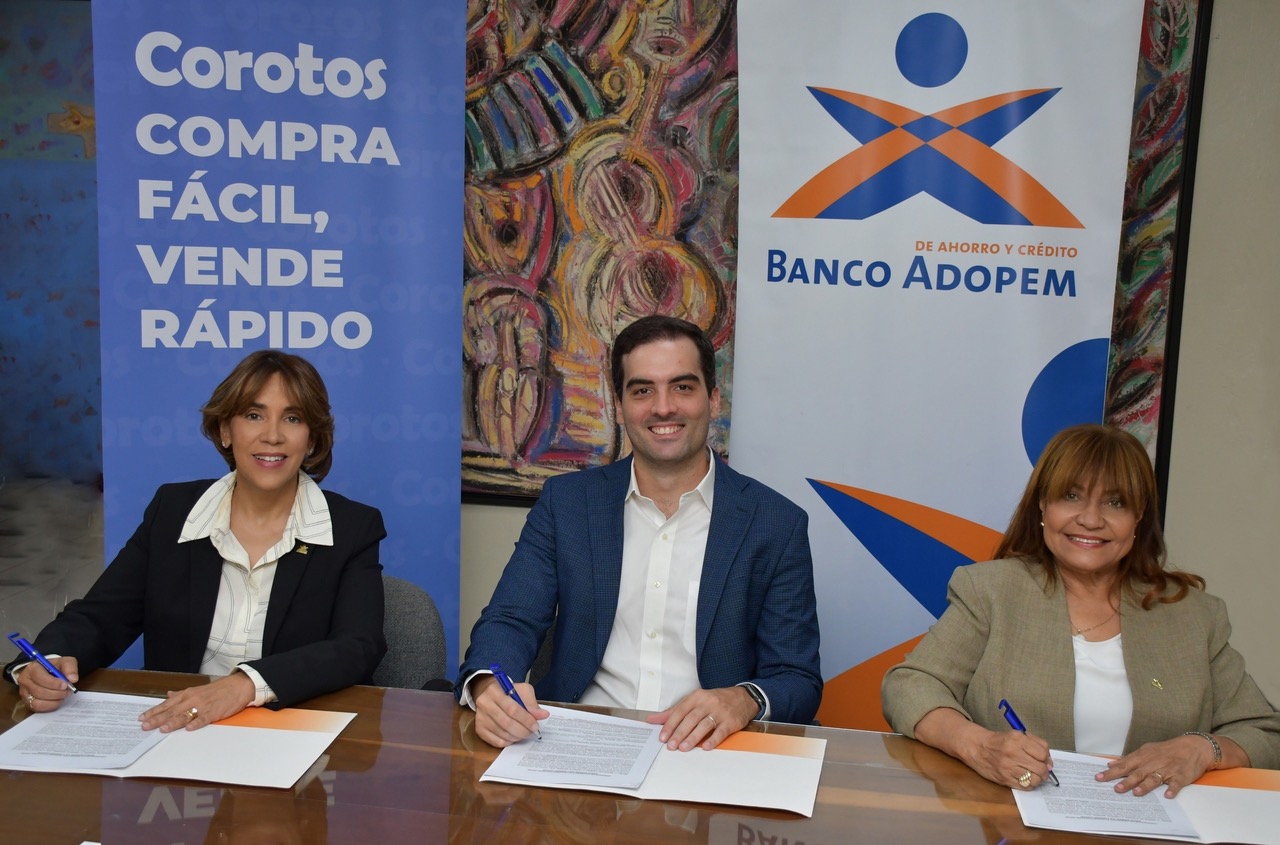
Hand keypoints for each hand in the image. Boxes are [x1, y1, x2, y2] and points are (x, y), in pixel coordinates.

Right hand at [15, 656, 78, 711]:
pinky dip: (50, 706)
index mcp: (32, 668)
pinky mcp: (27, 702)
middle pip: (38, 691)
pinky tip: (57, 700)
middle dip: (56, 693)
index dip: (53, 683)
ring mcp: (24, 693)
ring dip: (53, 701)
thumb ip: (70, 667)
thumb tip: (72, 679)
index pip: (40, 677)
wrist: (48, 672)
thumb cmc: (55, 667)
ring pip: (37, 702)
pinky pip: (37, 708)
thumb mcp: (64, 662)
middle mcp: (25, 680)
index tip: (65, 685)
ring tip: (63, 696)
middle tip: (67, 691)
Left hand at [139, 672, 254, 731]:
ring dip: (173, 722)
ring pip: (185, 715)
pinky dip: (196, 723)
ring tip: (162, 729)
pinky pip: (204, 719)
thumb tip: (168, 695)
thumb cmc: (217, 689)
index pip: (167, 704)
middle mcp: (192, 700)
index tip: (142, 718)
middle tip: (145, 727)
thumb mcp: (196, 690)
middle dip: (158, 719)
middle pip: (172, 711)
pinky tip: (189, 728)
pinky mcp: (215, 712)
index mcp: (187, 694)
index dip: (154, 712)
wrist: (238, 686)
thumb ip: (181, 694)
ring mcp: (203, 706)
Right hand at [472, 675, 547, 746]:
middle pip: (506, 723)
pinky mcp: (479, 729)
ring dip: (517, 737)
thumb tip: (543, 715)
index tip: (536, 725)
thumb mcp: (522, 691)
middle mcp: (484, 704)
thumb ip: (532, 703)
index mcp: (495, 691)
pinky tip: (514, 736)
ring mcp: (480, 718)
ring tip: (524, 733)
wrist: (490, 694)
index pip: (512, 709)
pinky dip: (508, 742)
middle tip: (532, 732)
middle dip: (522, 730)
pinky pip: (496, 741)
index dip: (526, 719)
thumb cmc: (509, 692)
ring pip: (502, 733)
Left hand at [645, 687, 756, 750]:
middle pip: (690, 719)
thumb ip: (674, 711)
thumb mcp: (695, 701)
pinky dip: (713, 739)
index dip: (670, 724)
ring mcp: (719, 712)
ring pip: (704, 725)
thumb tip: (653, 719)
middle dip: (679, 733)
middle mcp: (707, 703)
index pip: (680, 711)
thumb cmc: (715, 700)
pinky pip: (720, 731)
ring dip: (693, 737)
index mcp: (696, 697)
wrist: (742, 697)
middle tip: (671, 745)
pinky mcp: (730, 721)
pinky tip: (706, 747)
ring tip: (683, 748)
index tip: (662, 737)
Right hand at [966, 727, 1054, 788]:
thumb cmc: (999, 741)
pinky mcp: (1004, 778)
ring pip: (1035, 779)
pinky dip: (1029, 784)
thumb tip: (1050, 763)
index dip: (1046, 758)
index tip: (1043, 759)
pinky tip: (1025, 778)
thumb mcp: (1017, 735)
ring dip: (1037, 779)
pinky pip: (1025, 786)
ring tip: (1032, 774)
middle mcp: (1012, 753)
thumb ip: (1036, 745)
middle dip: (1044, 771)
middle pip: (1040, 768)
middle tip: (1040, 769)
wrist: (977, 747)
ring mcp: (1007, 767)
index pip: (1043, 753)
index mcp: (1017, 739)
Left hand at [1096, 735, 1217, 797]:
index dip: (1112, 772)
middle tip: (1116, 789)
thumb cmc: (1167, 750)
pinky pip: (1176, 783)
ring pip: (1155, 777)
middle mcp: (1154, 762)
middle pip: (1138, 772)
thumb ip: (1129, 759)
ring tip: (1137, 793)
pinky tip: (1167, 795)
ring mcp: (1168, 769)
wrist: (1193, 747)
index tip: (1099, 777)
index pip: (1125, 764)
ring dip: (1146, 785)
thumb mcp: (1146, 751)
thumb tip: (1111, 764)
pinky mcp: (1181, 775)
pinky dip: (1172, 789)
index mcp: (1144, 756)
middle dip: (1126, 781)